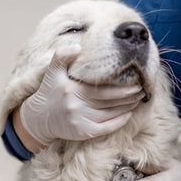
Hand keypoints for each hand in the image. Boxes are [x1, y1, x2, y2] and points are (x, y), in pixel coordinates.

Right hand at [19, 45, 144, 144]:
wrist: (38, 118)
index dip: (122, 87)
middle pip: (110, 101)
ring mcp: (79, 121)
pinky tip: (129, 115)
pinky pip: (106, 128)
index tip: (136, 81)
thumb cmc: (50, 91)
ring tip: (138, 100)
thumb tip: (77, 47)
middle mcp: (75, 106)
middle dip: (129, 96)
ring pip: (110, 114)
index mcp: (72, 89)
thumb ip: (62, 56)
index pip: (103, 89)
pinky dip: (119, 122)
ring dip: (127, 107)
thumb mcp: (53, 71)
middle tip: (142, 90)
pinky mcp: (82, 132)